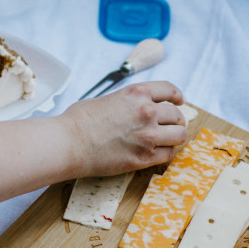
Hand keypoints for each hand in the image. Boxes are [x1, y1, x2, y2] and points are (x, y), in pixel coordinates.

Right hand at [62, 81, 188, 175]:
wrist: (69, 143)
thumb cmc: (79, 121)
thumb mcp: (107, 98)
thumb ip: (128, 101)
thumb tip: (135, 108)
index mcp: (136, 93)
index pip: (169, 90)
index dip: (177, 96)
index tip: (179, 101)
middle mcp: (146, 112)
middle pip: (177, 115)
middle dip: (175, 120)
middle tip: (171, 126)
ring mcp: (147, 135)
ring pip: (179, 135)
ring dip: (175, 137)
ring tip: (167, 141)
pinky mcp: (143, 157)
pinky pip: (168, 154)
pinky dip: (166, 153)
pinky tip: (157, 153)